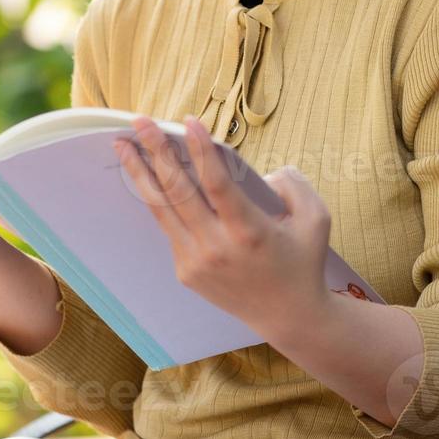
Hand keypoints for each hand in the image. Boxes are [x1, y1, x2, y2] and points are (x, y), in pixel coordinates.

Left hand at [113, 115, 332, 338]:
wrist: (288, 316)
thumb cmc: (303, 262)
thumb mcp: (315, 219)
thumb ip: (293, 184)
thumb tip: (263, 171)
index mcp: (250, 232)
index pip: (217, 183)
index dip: (200, 150)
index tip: (188, 121)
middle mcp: (217, 247)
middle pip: (178, 191)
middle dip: (157, 151)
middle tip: (141, 122)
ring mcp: (197, 262)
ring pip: (162, 209)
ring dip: (140, 173)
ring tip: (123, 145)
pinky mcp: (186, 272)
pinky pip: (169, 228)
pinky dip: (157, 200)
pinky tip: (145, 177)